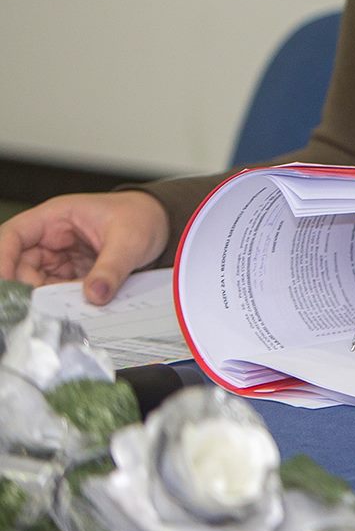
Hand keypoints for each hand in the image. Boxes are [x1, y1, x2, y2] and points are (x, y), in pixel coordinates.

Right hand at [0, 190, 168, 302]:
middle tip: (39, 309)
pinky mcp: (72, 274)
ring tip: (61, 312)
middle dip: (27, 288)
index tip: (4, 283)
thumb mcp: (129, 241)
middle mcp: (51, 238)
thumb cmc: (142, 217)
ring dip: (46, 299)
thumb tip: (94, 295)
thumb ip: (111, 269)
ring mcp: (60, 257)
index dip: (2, 259)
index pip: (13, 236)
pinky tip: (74, 311)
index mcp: (56, 218)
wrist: (163, 224)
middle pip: (20, 266)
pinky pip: (57, 291)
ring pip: (37, 282)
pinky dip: (62, 303)